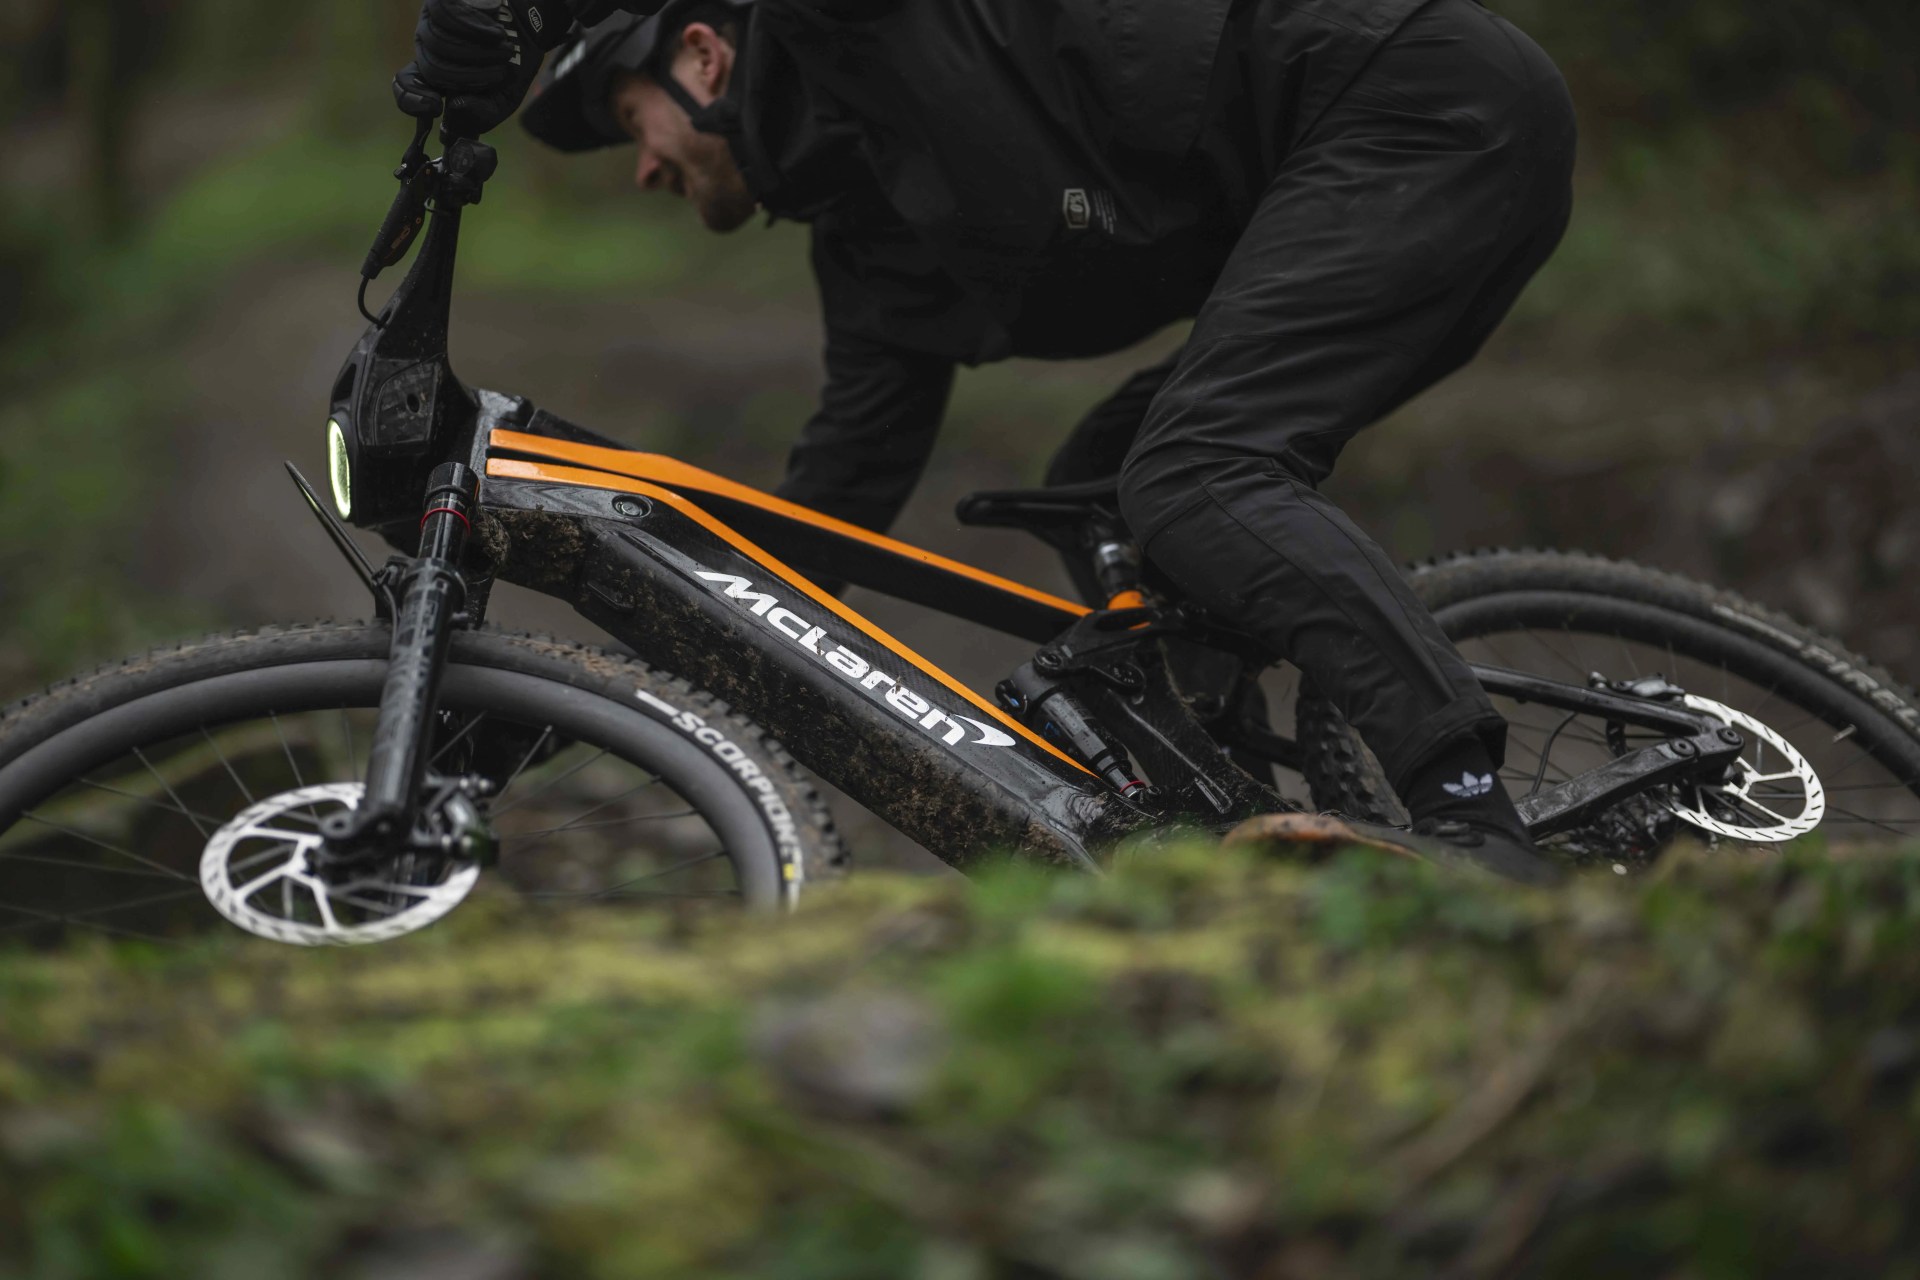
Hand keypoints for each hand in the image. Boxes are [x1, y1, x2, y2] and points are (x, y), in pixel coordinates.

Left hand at [393, 0, 570, 135]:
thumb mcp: (504, 99)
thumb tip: (455, 106)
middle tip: (500, 74)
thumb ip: (483, 114)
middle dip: (471, 78)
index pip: (406, 87)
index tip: (434, 107)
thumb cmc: (514, 62)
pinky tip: (496, 34)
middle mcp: (428, 49)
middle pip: (433, 71)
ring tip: (505, 51)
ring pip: (439, 45)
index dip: (412, 100)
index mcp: (436, 76)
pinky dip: (476, 30)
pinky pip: (446, 18)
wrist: (530, 24)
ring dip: (480, 53)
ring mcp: (431, 23)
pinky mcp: (439, 2)